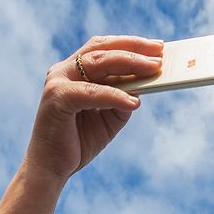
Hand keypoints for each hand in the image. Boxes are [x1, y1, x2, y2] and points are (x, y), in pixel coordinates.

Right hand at [24, 35, 162, 179]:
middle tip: (161, 52)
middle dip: (134, 49)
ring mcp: (57, 82)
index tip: (158, 47)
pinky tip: (134, 102)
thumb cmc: (78, 142)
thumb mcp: (109, 118)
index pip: (103, 48)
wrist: (52, 169)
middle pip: (102, 49)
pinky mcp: (57, 98)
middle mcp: (63, 71)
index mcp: (73, 71)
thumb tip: (145, 84)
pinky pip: (92, 92)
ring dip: (129, 64)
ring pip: (98, 63)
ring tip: (154, 70)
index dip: (131, 44)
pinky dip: (115, 96)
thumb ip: (123, 100)